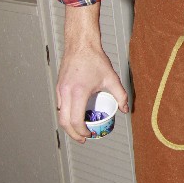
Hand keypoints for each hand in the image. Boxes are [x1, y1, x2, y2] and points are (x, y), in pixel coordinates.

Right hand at [56, 5, 128, 142]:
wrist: (81, 44)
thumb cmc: (94, 59)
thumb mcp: (111, 78)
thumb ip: (120, 95)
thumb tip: (125, 110)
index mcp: (78, 92)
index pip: (76, 121)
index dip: (82, 132)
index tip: (90, 134)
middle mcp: (66, 92)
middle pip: (64, 122)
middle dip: (73, 134)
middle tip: (84, 138)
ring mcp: (60, 89)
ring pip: (60, 114)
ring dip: (68, 125)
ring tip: (80, 129)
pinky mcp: (59, 86)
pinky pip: (60, 106)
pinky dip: (66, 114)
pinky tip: (75, 115)